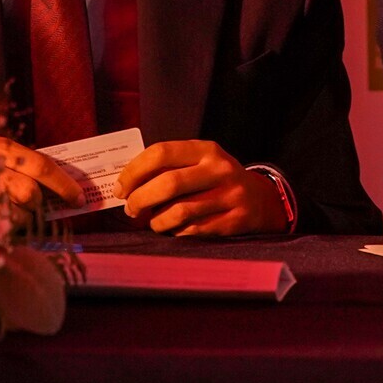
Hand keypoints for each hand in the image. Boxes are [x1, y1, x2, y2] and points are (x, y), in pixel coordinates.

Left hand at [119, 141, 286, 235]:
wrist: (261, 200)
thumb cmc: (216, 181)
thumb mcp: (200, 163)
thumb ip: (168, 167)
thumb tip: (126, 185)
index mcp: (206, 150)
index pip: (161, 153)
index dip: (134, 172)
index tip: (120, 188)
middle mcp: (219, 170)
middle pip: (168, 184)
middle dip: (140, 199)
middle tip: (130, 209)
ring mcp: (229, 196)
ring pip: (179, 212)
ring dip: (156, 221)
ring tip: (152, 222)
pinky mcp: (234, 221)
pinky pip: (193, 231)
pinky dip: (176, 233)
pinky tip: (174, 230)